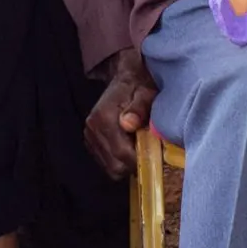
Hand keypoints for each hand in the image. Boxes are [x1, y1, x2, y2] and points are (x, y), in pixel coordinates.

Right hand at [82, 48, 160, 180]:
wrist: (125, 79)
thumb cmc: (139, 87)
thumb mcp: (145, 93)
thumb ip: (138, 108)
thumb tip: (129, 124)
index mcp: (104, 117)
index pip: (121, 153)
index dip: (140, 160)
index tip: (157, 158)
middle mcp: (92, 128)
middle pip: (115, 166)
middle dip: (135, 164)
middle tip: (150, 153)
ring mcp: (89, 136)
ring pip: (111, 168)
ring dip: (127, 164)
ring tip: (139, 148)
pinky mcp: (90, 142)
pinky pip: (106, 163)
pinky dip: (119, 161)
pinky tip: (130, 147)